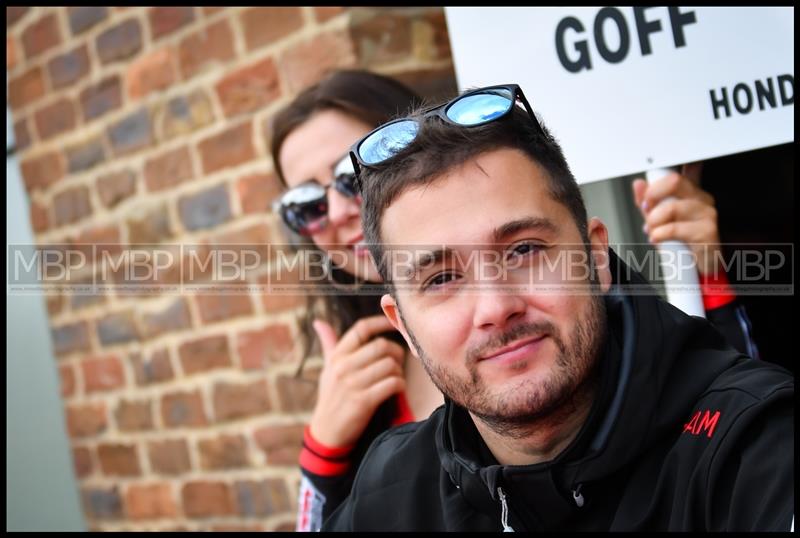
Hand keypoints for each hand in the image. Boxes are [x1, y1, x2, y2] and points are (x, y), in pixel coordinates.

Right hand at [308, 315, 406, 447]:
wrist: (327, 432)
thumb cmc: (331, 396)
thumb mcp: (327, 369)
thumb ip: (328, 344)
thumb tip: (319, 322)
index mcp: (336, 356)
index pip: (361, 329)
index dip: (381, 322)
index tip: (394, 323)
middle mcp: (343, 367)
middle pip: (380, 345)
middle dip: (396, 351)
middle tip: (398, 360)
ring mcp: (353, 384)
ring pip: (389, 364)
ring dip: (398, 370)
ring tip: (395, 376)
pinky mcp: (364, 401)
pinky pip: (392, 384)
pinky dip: (400, 384)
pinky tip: (397, 387)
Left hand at [632, 163, 721, 274]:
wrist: (699, 267)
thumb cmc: (681, 242)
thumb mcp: (660, 220)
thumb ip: (648, 202)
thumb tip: (639, 184)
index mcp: (691, 193)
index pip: (681, 171)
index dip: (659, 179)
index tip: (647, 194)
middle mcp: (702, 200)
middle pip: (674, 181)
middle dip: (652, 196)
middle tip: (647, 211)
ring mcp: (707, 214)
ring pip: (671, 207)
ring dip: (654, 222)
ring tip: (653, 231)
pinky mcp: (707, 231)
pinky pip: (674, 228)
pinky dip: (659, 234)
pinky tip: (658, 239)